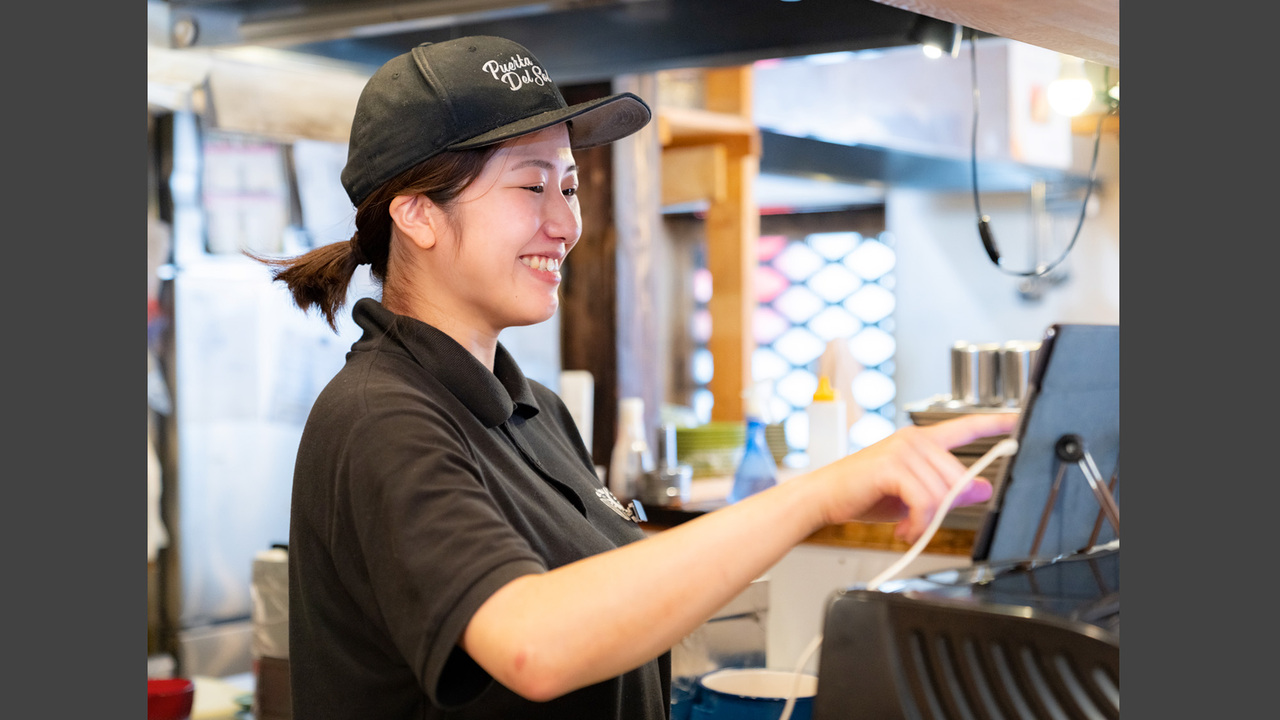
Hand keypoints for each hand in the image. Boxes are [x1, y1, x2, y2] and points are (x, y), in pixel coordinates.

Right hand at [814, 413, 1018, 542]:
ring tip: (909, 528)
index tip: (1017, 420)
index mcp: (921, 441)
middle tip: (921, 525)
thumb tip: (982, 488)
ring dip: (927, 521)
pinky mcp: (891, 467)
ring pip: (942, 493)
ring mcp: (902, 450)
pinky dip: (918, 522)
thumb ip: (947, 490)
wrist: (824, 497)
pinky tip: (904, 529)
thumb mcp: (912, 494)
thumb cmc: (863, 493)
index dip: (995, 423)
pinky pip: (924, 501)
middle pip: (958, 477)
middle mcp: (914, 440)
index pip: (966, 426)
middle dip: (945, 508)